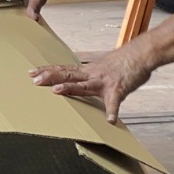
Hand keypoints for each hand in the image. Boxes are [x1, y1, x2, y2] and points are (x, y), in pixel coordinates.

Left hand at [29, 42, 153, 123]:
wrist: (142, 54)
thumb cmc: (123, 62)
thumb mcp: (102, 67)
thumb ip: (89, 75)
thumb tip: (80, 80)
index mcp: (88, 71)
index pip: (64, 69)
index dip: (48, 71)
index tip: (31, 72)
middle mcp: (92, 74)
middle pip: (68, 74)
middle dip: (50, 77)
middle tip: (34, 80)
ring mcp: (104, 82)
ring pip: (84, 85)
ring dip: (70, 88)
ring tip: (56, 91)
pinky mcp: (119, 89)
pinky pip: (115, 102)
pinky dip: (112, 110)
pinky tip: (110, 120)